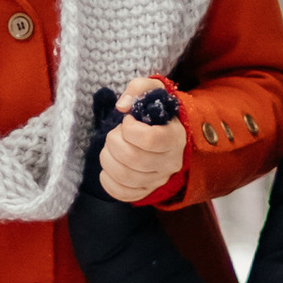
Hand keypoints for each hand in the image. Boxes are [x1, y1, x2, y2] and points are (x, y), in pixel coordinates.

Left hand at [99, 76, 187, 205]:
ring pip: (125, 176)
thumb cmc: (157, 112)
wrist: (167, 133)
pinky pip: (122, 193)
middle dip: (114, 142)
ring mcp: (159, 180)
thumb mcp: (153, 91)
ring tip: (111, 147)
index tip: (127, 121)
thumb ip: (139, 88)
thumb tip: (122, 105)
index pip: (150, 140)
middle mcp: (170, 162)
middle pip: (133, 159)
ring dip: (108, 158)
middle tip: (115, 133)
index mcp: (175, 137)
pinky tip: (109, 166)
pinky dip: (108, 180)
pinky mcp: (146, 191)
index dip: (130, 129)